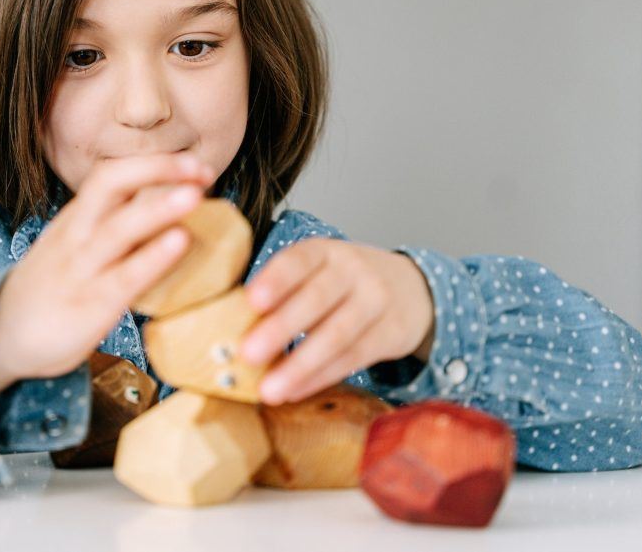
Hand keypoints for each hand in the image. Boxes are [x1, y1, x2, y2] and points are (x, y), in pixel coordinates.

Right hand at [0, 152, 214, 404]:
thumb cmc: (51, 290)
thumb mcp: (73, 248)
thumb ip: (110, 229)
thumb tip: (163, 209)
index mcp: (75, 219)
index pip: (110, 175)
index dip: (152, 164)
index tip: (193, 164)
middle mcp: (76, 234)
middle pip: (111, 184)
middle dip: (158, 169)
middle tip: (202, 168)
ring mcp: (80, 269)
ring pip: (118, 227)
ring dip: (158, 207)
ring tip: (195, 195)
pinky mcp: (89, 305)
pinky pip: (124, 276)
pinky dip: (154, 256)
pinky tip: (181, 242)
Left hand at [238, 237, 434, 404]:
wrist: (411, 289)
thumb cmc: (344, 282)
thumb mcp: (319, 269)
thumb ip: (285, 288)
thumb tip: (231, 323)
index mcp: (326, 251)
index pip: (300, 260)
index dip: (277, 279)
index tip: (251, 300)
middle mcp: (354, 271)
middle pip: (317, 299)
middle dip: (281, 328)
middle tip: (248, 353)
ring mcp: (376, 301)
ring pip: (337, 335)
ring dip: (300, 365)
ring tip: (269, 389)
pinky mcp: (391, 334)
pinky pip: (352, 358)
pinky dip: (320, 377)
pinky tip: (294, 390)